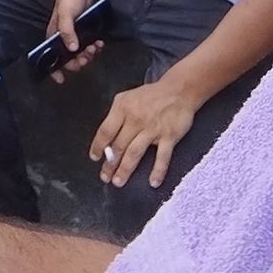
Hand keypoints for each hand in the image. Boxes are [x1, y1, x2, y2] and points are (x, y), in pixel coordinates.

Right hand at [42, 0, 101, 85]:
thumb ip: (67, 31)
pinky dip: (94, 47)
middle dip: (78, 61)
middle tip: (86, 58)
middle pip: (68, 58)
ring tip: (95, 48)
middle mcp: (62, 38)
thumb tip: (72, 49)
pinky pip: (88, 45)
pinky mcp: (84, 32)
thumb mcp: (66, 14)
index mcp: (53, 35)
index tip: (61, 80)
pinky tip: (99, 44)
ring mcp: (74, 35)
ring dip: (88, 54)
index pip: (49, 56)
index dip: (54, 69)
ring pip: (79, 53)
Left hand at [90, 73, 200, 189]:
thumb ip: (117, 116)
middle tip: (105, 177)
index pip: (106, 131)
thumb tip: (106, 139)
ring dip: (125, 169)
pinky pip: (162, 157)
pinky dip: (158, 171)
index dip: (98, 146)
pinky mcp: (169, 136)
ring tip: (118, 182)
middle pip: (118, 145)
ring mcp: (152, 129)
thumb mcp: (127, 99)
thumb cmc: (150, 96)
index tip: (94, 158)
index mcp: (122, 108)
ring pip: (135, 153)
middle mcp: (135, 119)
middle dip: (110, 164)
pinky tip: (153, 182)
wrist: (178, 90)